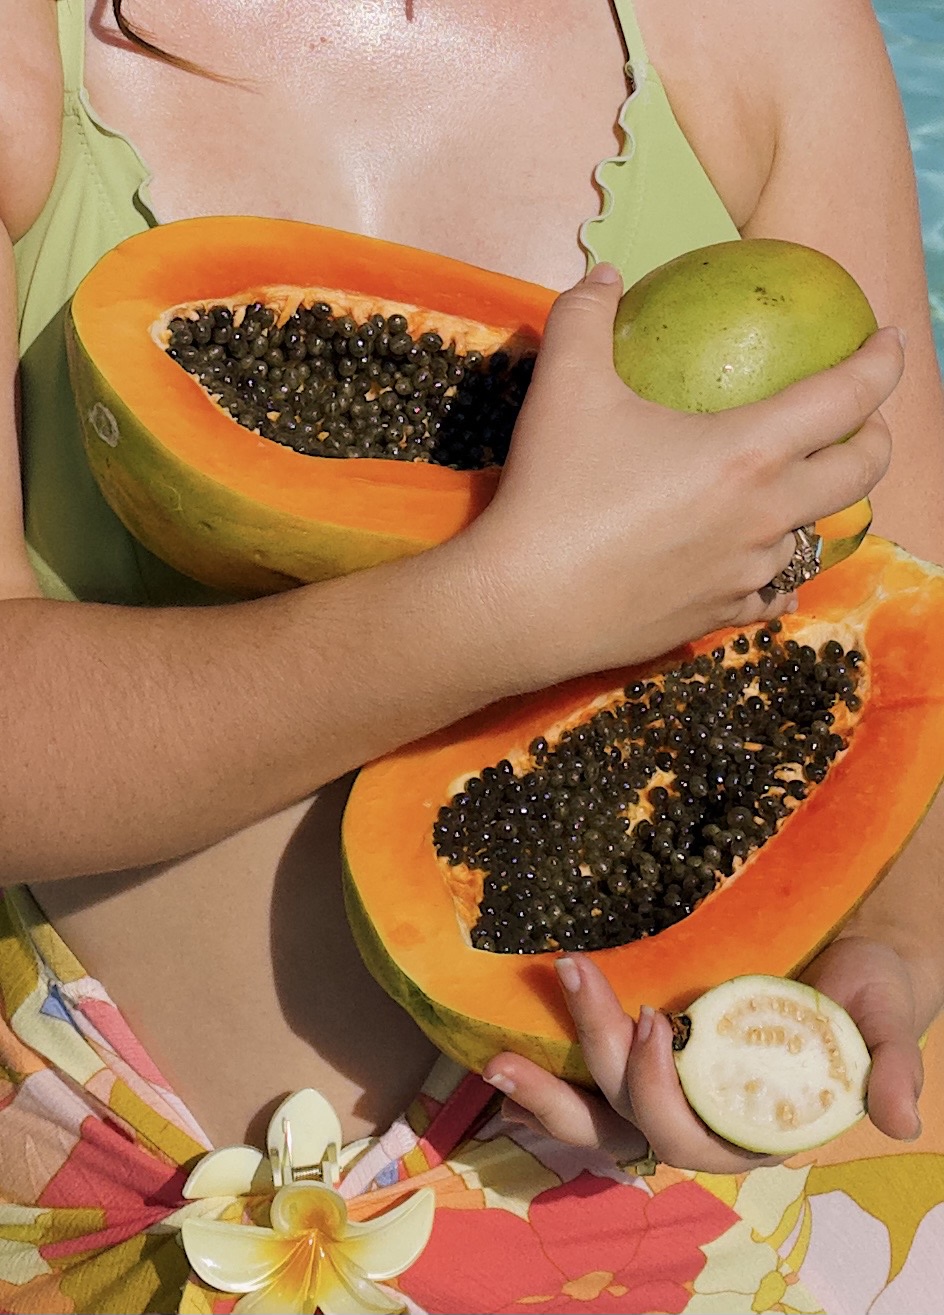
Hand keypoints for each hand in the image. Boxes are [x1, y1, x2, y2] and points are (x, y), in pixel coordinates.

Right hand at [464, 263, 900, 693]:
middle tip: (863, 421)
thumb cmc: (553, 491)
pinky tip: (764, 571)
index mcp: (750, 452)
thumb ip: (586, 315)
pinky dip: (778, 575)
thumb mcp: (564, 386)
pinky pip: (770, 593)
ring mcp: (747, 572)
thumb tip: (607, 277)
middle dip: (878, 439)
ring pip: (814, 538)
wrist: (524, 604)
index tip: (891, 342)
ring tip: (801, 492)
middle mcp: (766, 515)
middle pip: (859, 475)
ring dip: (820, 508)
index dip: (881, 362)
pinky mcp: (718, 617)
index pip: (847, 397)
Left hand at [482, 940, 923, 1174]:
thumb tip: (901, 1117)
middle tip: (577, 974)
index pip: (685, 1132)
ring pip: (593, 1118)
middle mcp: (697, 1120)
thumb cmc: (864, 995)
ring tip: (496, 1062)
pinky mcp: (644, 1058)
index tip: (655, 1018)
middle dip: (593, 1056)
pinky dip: (546, 1077)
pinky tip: (503, 1050)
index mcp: (747, 1127)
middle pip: (626, 1119)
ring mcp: (664, 1092)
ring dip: (543, 1093)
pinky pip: (586, 1085)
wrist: (843, 966)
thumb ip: (894, 1065)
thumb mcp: (887, 1020)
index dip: (659, 1088)